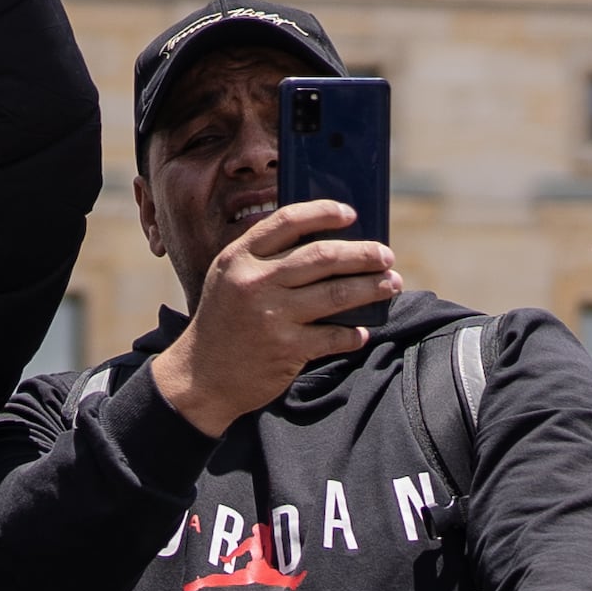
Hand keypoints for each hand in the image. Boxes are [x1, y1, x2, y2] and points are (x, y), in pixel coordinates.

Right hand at [150, 197, 393, 433]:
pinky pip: (334, 336)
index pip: (288, 221)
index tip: (350, 214)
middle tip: (385, 256)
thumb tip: (327, 242)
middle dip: (363, 254)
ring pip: (336, 293)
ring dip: (371, 288)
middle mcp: (254, 283)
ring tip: (390, 284)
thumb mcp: (229, 278)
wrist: (201, 377)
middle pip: (322, 256)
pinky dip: (354, 333)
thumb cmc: (224, 322)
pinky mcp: (287, 349)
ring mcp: (271, 316)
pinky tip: (362, 331)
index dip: (324, 213)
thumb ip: (264, 258)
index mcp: (239, 258)